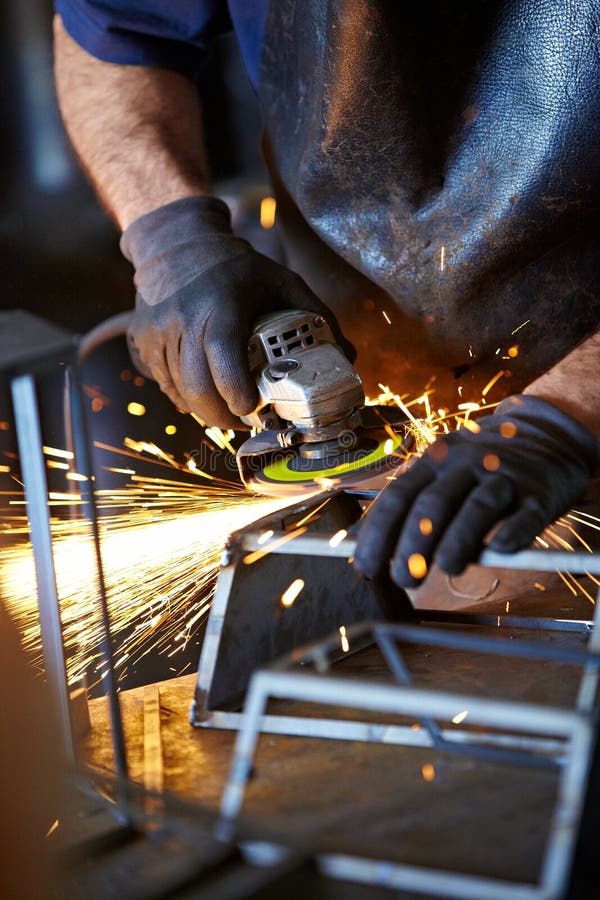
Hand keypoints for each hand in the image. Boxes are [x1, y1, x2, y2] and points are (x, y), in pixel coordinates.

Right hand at [122, 196, 353, 426]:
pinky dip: (185, 397)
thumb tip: (348, 357)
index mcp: (221, 303)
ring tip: (228, 409)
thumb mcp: (281, 280)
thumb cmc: (237, 268)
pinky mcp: (142, 342)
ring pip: (180, 392)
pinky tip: (204, 391)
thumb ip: (316, 316)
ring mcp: (156, 332)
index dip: (235, 392)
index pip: (222, 357)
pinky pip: (164, 385)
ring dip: (205, 410)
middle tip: (245, 420)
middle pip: (197, 387)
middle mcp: (182, 318)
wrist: (175, 244)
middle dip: (222, 416)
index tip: (251, 409)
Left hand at [354, 395, 598, 586]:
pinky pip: (525, 516)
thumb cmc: (478, 468)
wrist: (546, 437)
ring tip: (447, 569)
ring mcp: (504, 476)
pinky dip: (513, 534)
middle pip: (433, 504)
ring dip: (458, 540)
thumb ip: (402, 504)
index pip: (398, 496)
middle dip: (413, 545)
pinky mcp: (539, 494)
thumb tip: (354, 541)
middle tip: (404, 580)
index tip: (365, 567)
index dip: (378, 533)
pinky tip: (500, 551)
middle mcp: (466, 463)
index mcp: (434, 460)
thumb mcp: (438, 473)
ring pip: (477, 508)